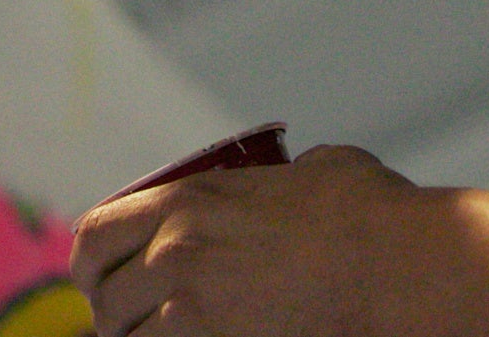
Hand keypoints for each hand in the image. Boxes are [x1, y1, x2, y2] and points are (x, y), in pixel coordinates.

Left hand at [70, 144, 424, 336]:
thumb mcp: (313, 169)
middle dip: (114, 314)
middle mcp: (176, 254)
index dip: (90, 263)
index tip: (98, 276)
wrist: (398, 267)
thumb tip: (296, 180)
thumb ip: (279, 179)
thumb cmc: (368, 215)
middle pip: (105, 299)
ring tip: (167, 336)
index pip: (96, 235)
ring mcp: (193, 309)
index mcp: (187, 201)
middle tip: (134, 321)